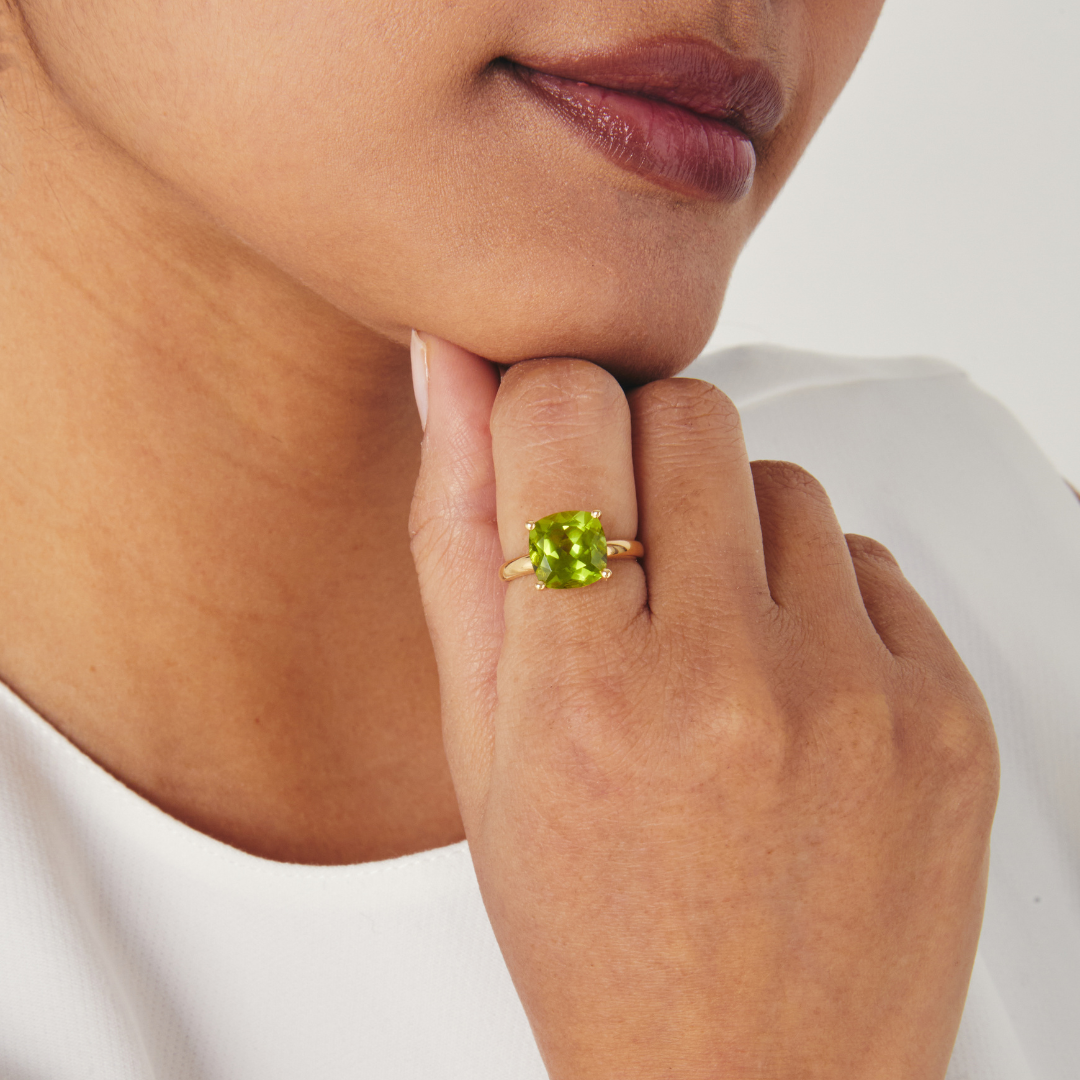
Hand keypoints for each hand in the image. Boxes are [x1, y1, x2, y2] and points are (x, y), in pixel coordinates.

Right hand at [408, 333, 998, 1079]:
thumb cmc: (593, 927)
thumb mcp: (482, 742)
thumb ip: (459, 535)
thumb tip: (451, 367)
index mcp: (584, 691)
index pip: (563, 408)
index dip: (549, 416)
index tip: (554, 461)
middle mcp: (731, 682)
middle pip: (688, 411)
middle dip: (643, 463)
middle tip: (629, 574)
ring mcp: (857, 696)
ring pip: (783, 480)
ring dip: (735, 539)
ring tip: (709, 656)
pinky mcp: (948, 713)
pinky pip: (868, 561)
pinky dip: (819, 603)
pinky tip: (785, 698)